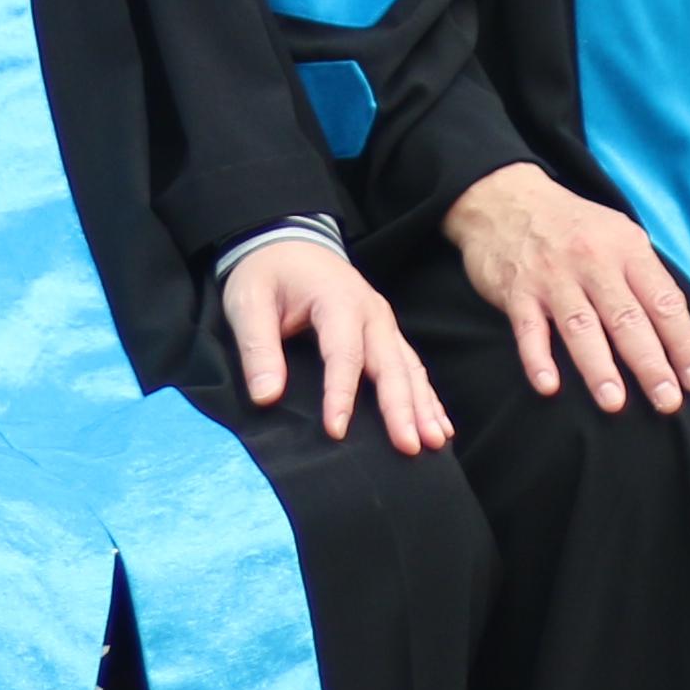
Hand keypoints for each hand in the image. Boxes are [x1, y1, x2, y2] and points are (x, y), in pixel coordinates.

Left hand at [223, 237, 451, 453]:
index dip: (340, 395)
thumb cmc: (267, 273)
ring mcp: (383, 322)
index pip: (343, 354)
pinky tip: (440, 425)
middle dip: (402, 408)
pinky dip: (427, 396)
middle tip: (410, 447)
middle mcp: (371, 312)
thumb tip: (265, 396)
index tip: (337, 432)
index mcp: (338, 300)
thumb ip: (257, 347)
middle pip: (390, 364)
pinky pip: (412, 367)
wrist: (288, 241)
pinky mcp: (385, 333)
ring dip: (423, 406)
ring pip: (409, 368)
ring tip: (435, 442)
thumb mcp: (248, 302)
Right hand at [441, 162, 689, 413]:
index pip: (663, 302)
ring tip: (614, 403)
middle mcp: (593, 262)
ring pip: (580, 326)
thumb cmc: (573, 225)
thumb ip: (655, 288)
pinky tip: (548, 386)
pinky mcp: (517, 291)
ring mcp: (553, 277)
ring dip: (598, 367)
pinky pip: (528, 329)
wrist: (505, 196)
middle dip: (650, 363)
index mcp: (627, 250)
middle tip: (667, 401)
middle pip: (626, 319)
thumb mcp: (621, 241)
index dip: (682, 343)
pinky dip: (537, 358)